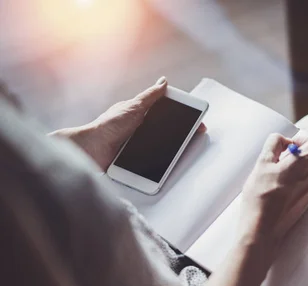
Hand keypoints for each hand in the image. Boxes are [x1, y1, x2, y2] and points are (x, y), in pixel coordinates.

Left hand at [51, 77, 205, 170]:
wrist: (92, 150)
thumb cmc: (108, 126)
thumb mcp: (133, 107)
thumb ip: (149, 96)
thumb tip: (163, 81)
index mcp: (141, 115)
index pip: (168, 114)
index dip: (183, 118)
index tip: (197, 122)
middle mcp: (141, 130)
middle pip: (167, 132)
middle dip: (181, 135)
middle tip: (194, 137)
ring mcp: (139, 146)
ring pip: (162, 148)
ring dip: (172, 150)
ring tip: (184, 151)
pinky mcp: (135, 162)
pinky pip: (153, 162)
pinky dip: (161, 163)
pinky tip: (169, 163)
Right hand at [239, 130, 307, 252]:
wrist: (262, 230)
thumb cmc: (261, 198)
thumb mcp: (262, 163)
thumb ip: (275, 144)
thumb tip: (283, 140)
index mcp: (306, 163)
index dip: (304, 137)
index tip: (290, 145)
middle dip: (297, 152)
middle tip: (277, 161)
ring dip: (294, 165)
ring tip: (275, 176)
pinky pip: (305, 180)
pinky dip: (294, 178)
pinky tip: (278, 188)